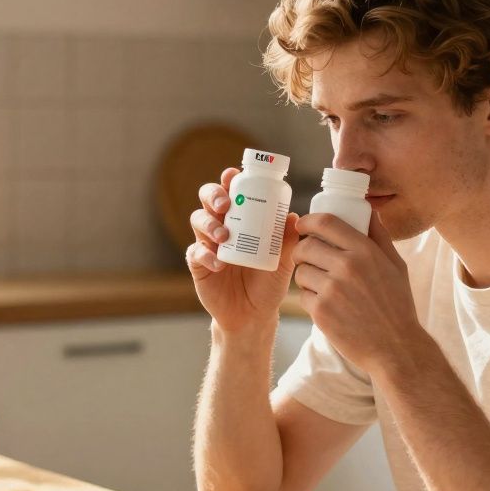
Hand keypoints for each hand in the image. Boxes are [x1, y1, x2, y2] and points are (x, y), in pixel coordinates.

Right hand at [186, 167, 299, 333]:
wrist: (254, 314)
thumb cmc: (268, 282)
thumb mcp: (284, 261)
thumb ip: (289, 240)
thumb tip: (294, 217)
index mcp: (242, 219)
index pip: (232, 191)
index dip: (229, 179)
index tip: (234, 175)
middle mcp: (222, 226)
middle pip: (208, 199)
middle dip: (213, 195)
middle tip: (226, 204)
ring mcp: (207, 244)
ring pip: (197, 220)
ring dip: (209, 224)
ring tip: (224, 236)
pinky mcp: (198, 265)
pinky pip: (195, 253)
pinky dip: (206, 255)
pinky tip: (219, 263)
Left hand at [292, 211, 421, 374]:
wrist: (396, 348)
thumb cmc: (397, 305)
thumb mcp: (396, 266)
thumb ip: (380, 236)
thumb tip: (369, 211)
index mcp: (365, 251)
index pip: (326, 222)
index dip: (308, 221)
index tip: (302, 224)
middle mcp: (347, 267)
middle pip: (306, 246)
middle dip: (301, 250)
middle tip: (307, 258)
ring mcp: (332, 290)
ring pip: (300, 271)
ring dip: (305, 276)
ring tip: (320, 284)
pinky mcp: (321, 311)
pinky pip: (302, 295)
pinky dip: (309, 299)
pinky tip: (325, 305)